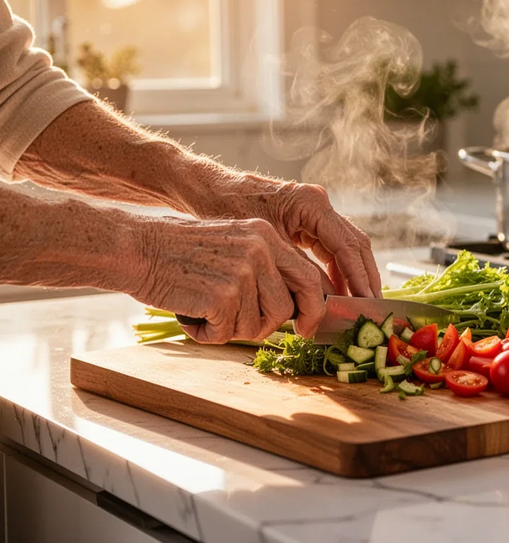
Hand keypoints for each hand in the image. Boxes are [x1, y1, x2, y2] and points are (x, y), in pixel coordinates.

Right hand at [132, 217, 330, 343]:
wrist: (135, 247)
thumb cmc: (178, 253)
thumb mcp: (232, 245)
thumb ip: (262, 267)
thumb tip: (292, 307)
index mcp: (266, 235)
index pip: (308, 276)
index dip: (313, 308)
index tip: (307, 327)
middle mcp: (260, 249)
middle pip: (288, 308)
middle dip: (271, 327)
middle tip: (250, 331)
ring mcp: (243, 271)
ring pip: (257, 326)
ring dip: (230, 329)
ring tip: (205, 311)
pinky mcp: (223, 294)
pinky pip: (227, 333)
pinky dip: (207, 333)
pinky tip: (190, 315)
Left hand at [210, 179, 382, 297]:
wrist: (209, 190)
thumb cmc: (230, 212)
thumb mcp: (265, 247)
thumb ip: (297, 272)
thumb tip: (325, 300)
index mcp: (311, 203)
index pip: (347, 246)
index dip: (359, 277)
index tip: (366, 302)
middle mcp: (319, 203)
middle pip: (355, 244)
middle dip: (364, 278)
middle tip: (370, 307)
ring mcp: (315, 210)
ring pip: (347, 246)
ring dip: (353, 276)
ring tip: (356, 305)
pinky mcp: (307, 219)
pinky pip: (331, 247)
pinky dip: (337, 270)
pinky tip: (336, 292)